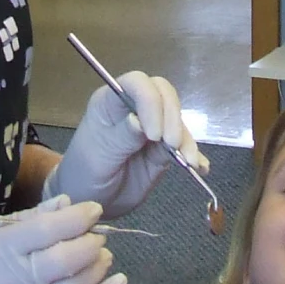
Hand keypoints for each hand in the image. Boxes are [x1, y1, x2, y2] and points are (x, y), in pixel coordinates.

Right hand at [0, 195, 125, 283]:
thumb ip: (27, 218)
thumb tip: (66, 202)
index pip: (47, 230)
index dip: (77, 217)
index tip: (93, 209)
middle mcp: (15, 280)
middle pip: (66, 259)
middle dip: (90, 241)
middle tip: (97, 233)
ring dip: (97, 267)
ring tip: (102, 254)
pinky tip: (117, 281)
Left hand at [42, 71, 209, 216]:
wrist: (91, 200)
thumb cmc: (84, 174)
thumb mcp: (97, 157)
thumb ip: (120, 138)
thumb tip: (139, 121)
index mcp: (110, 102)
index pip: (136, 83)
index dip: (150, 101)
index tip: (154, 134)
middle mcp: (134, 108)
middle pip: (163, 94)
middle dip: (173, 117)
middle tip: (173, 145)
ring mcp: (152, 127)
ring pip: (177, 119)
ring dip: (187, 138)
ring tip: (190, 162)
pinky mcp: (164, 147)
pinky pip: (184, 145)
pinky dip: (194, 154)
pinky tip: (200, 168)